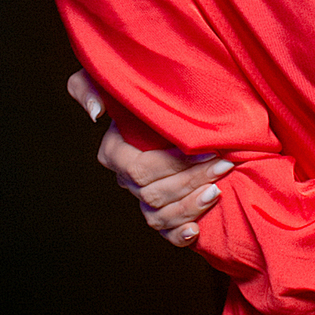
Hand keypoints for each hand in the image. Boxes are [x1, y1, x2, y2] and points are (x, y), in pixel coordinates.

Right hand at [67, 69, 231, 247]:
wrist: (182, 106)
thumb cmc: (150, 87)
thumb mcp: (114, 78)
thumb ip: (89, 86)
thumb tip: (96, 114)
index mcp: (115, 152)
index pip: (140, 168)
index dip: (174, 164)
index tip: (208, 149)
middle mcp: (126, 180)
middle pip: (154, 192)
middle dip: (192, 179)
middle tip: (225, 164)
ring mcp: (143, 199)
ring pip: (159, 216)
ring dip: (190, 206)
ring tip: (217, 191)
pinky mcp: (163, 212)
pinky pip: (165, 234)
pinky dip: (179, 236)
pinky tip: (196, 230)